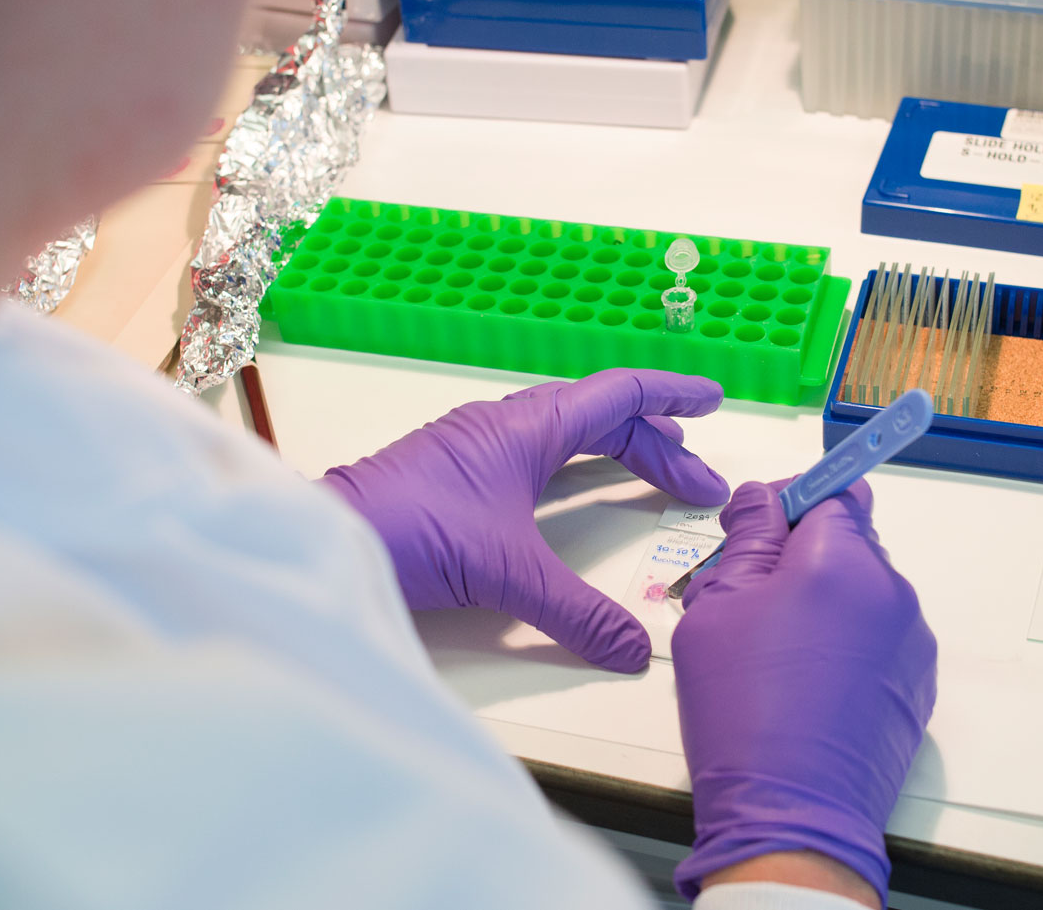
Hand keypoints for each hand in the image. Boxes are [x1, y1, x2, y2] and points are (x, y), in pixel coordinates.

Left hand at [319, 369, 730, 671]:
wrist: (329, 539)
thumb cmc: (411, 532)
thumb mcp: (509, 575)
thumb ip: (578, 613)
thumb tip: (634, 649)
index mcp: (526, 427)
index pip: (617, 393)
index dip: (670, 396)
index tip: (713, 401)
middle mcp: (503, 427)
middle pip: (597, 417)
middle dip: (654, 445)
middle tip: (697, 484)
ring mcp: (474, 448)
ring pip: (562, 434)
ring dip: (613, 451)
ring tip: (651, 476)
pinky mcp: (454, 474)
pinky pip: (532, 454)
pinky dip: (571, 468)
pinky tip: (572, 496)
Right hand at [671, 479, 936, 901]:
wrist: (794, 815)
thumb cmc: (746, 714)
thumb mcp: (717, 609)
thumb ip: (746, 541)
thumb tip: (761, 500)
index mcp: (841, 560)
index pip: (835, 489)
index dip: (792, 501)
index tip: (761, 525)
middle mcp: (890, 592)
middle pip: (852, 539)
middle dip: (804, 555)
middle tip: (751, 599)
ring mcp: (911, 641)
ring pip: (865, 592)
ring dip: (826, 602)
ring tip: (775, 654)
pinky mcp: (917, 685)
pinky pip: (880, 639)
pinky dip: (848, 646)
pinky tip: (806, 686)